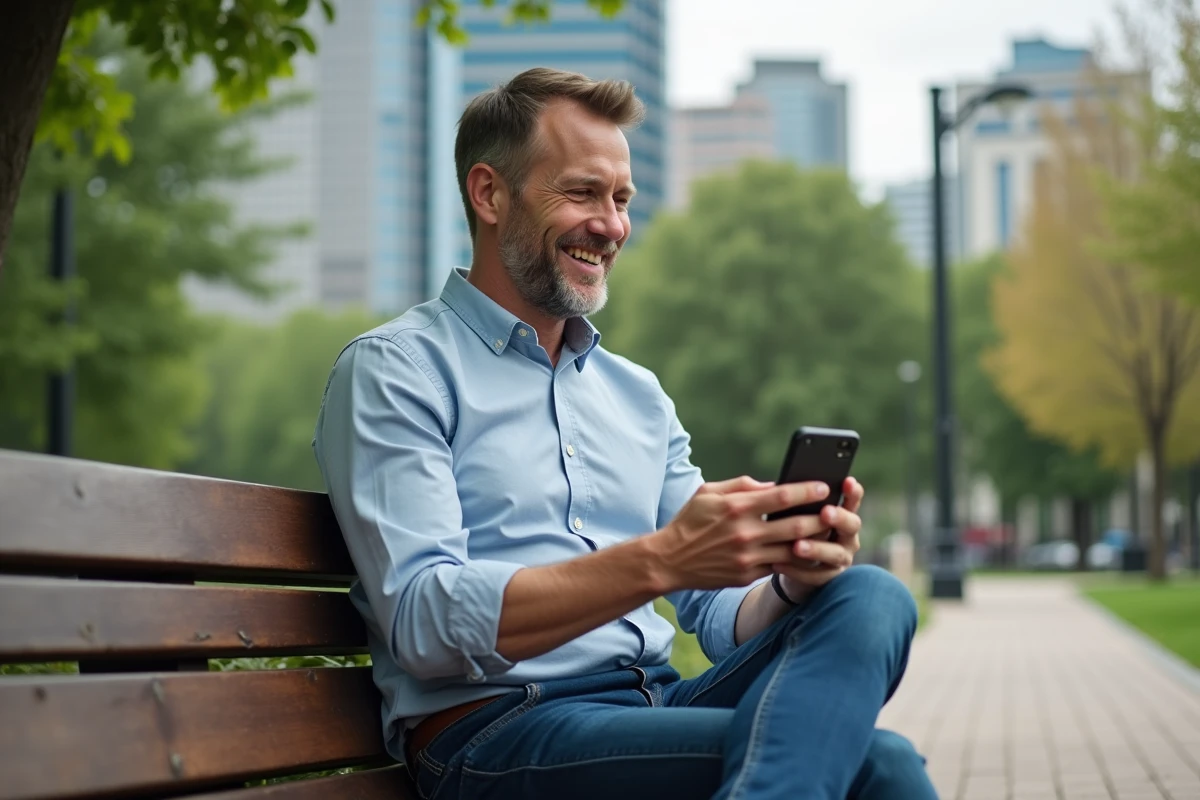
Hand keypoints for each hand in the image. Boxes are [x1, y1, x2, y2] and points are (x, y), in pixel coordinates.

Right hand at [648, 476, 838, 592]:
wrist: (670, 560)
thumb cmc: (690, 521)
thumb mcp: (709, 492)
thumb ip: (742, 485)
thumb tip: (774, 485)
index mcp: (736, 507)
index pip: (781, 496)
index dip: (807, 490)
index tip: (824, 486)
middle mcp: (745, 533)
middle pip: (795, 525)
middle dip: (820, 517)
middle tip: (835, 510)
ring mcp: (748, 557)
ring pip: (793, 550)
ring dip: (814, 541)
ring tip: (828, 532)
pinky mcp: (748, 575)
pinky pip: (780, 566)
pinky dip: (796, 559)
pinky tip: (809, 552)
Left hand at [775, 477, 863, 601]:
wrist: (786, 562)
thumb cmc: (789, 527)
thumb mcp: (788, 511)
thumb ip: (787, 499)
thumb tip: (773, 486)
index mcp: (841, 513)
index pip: (852, 500)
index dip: (852, 492)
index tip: (847, 481)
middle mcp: (846, 535)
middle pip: (851, 525)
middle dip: (839, 518)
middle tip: (825, 512)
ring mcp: (840, 557)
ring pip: (835, 553)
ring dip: (817, 549)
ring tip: (796, 546)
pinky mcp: (828, 577)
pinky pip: (816, 576)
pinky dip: (798, 571)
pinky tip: (779, 564)